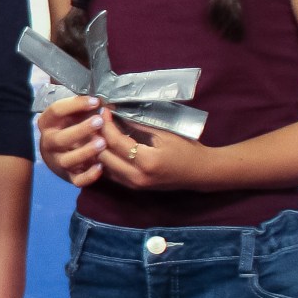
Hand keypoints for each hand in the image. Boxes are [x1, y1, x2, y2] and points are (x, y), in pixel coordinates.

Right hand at [36, 95, 106, 186]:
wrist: (56, 154)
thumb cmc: (67, 127)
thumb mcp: (70, 115)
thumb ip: (83, 108)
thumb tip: (105, 102)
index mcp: (47, 124)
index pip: (56, 111)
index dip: (75, 105)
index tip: (96, 101)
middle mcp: (49, 143)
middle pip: (60, 138)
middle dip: (80, 130)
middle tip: (99, 121)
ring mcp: (57, 161)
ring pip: (67, 160)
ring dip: (85, 152)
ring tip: (102, 143)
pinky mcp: (68, 177)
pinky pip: (77, 180)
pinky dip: (88, 176)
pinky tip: (100, 167)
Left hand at [96, 113, 212, 190]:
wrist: (201, 173)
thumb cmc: (186, 149)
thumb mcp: (164, 134)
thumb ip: (137, 125)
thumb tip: (115, 114)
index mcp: (146, 161)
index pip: (115, 141)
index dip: (106, 124)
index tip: (104, 110)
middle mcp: (136, 176)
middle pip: (103, 156)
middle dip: (96, 136)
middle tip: (97, 121)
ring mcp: (134, 185)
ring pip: (103, 167)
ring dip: (97, 149)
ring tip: (98, 132)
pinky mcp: (133, 187)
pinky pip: (110, 174)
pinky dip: (105, 160)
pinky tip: (104, 146)